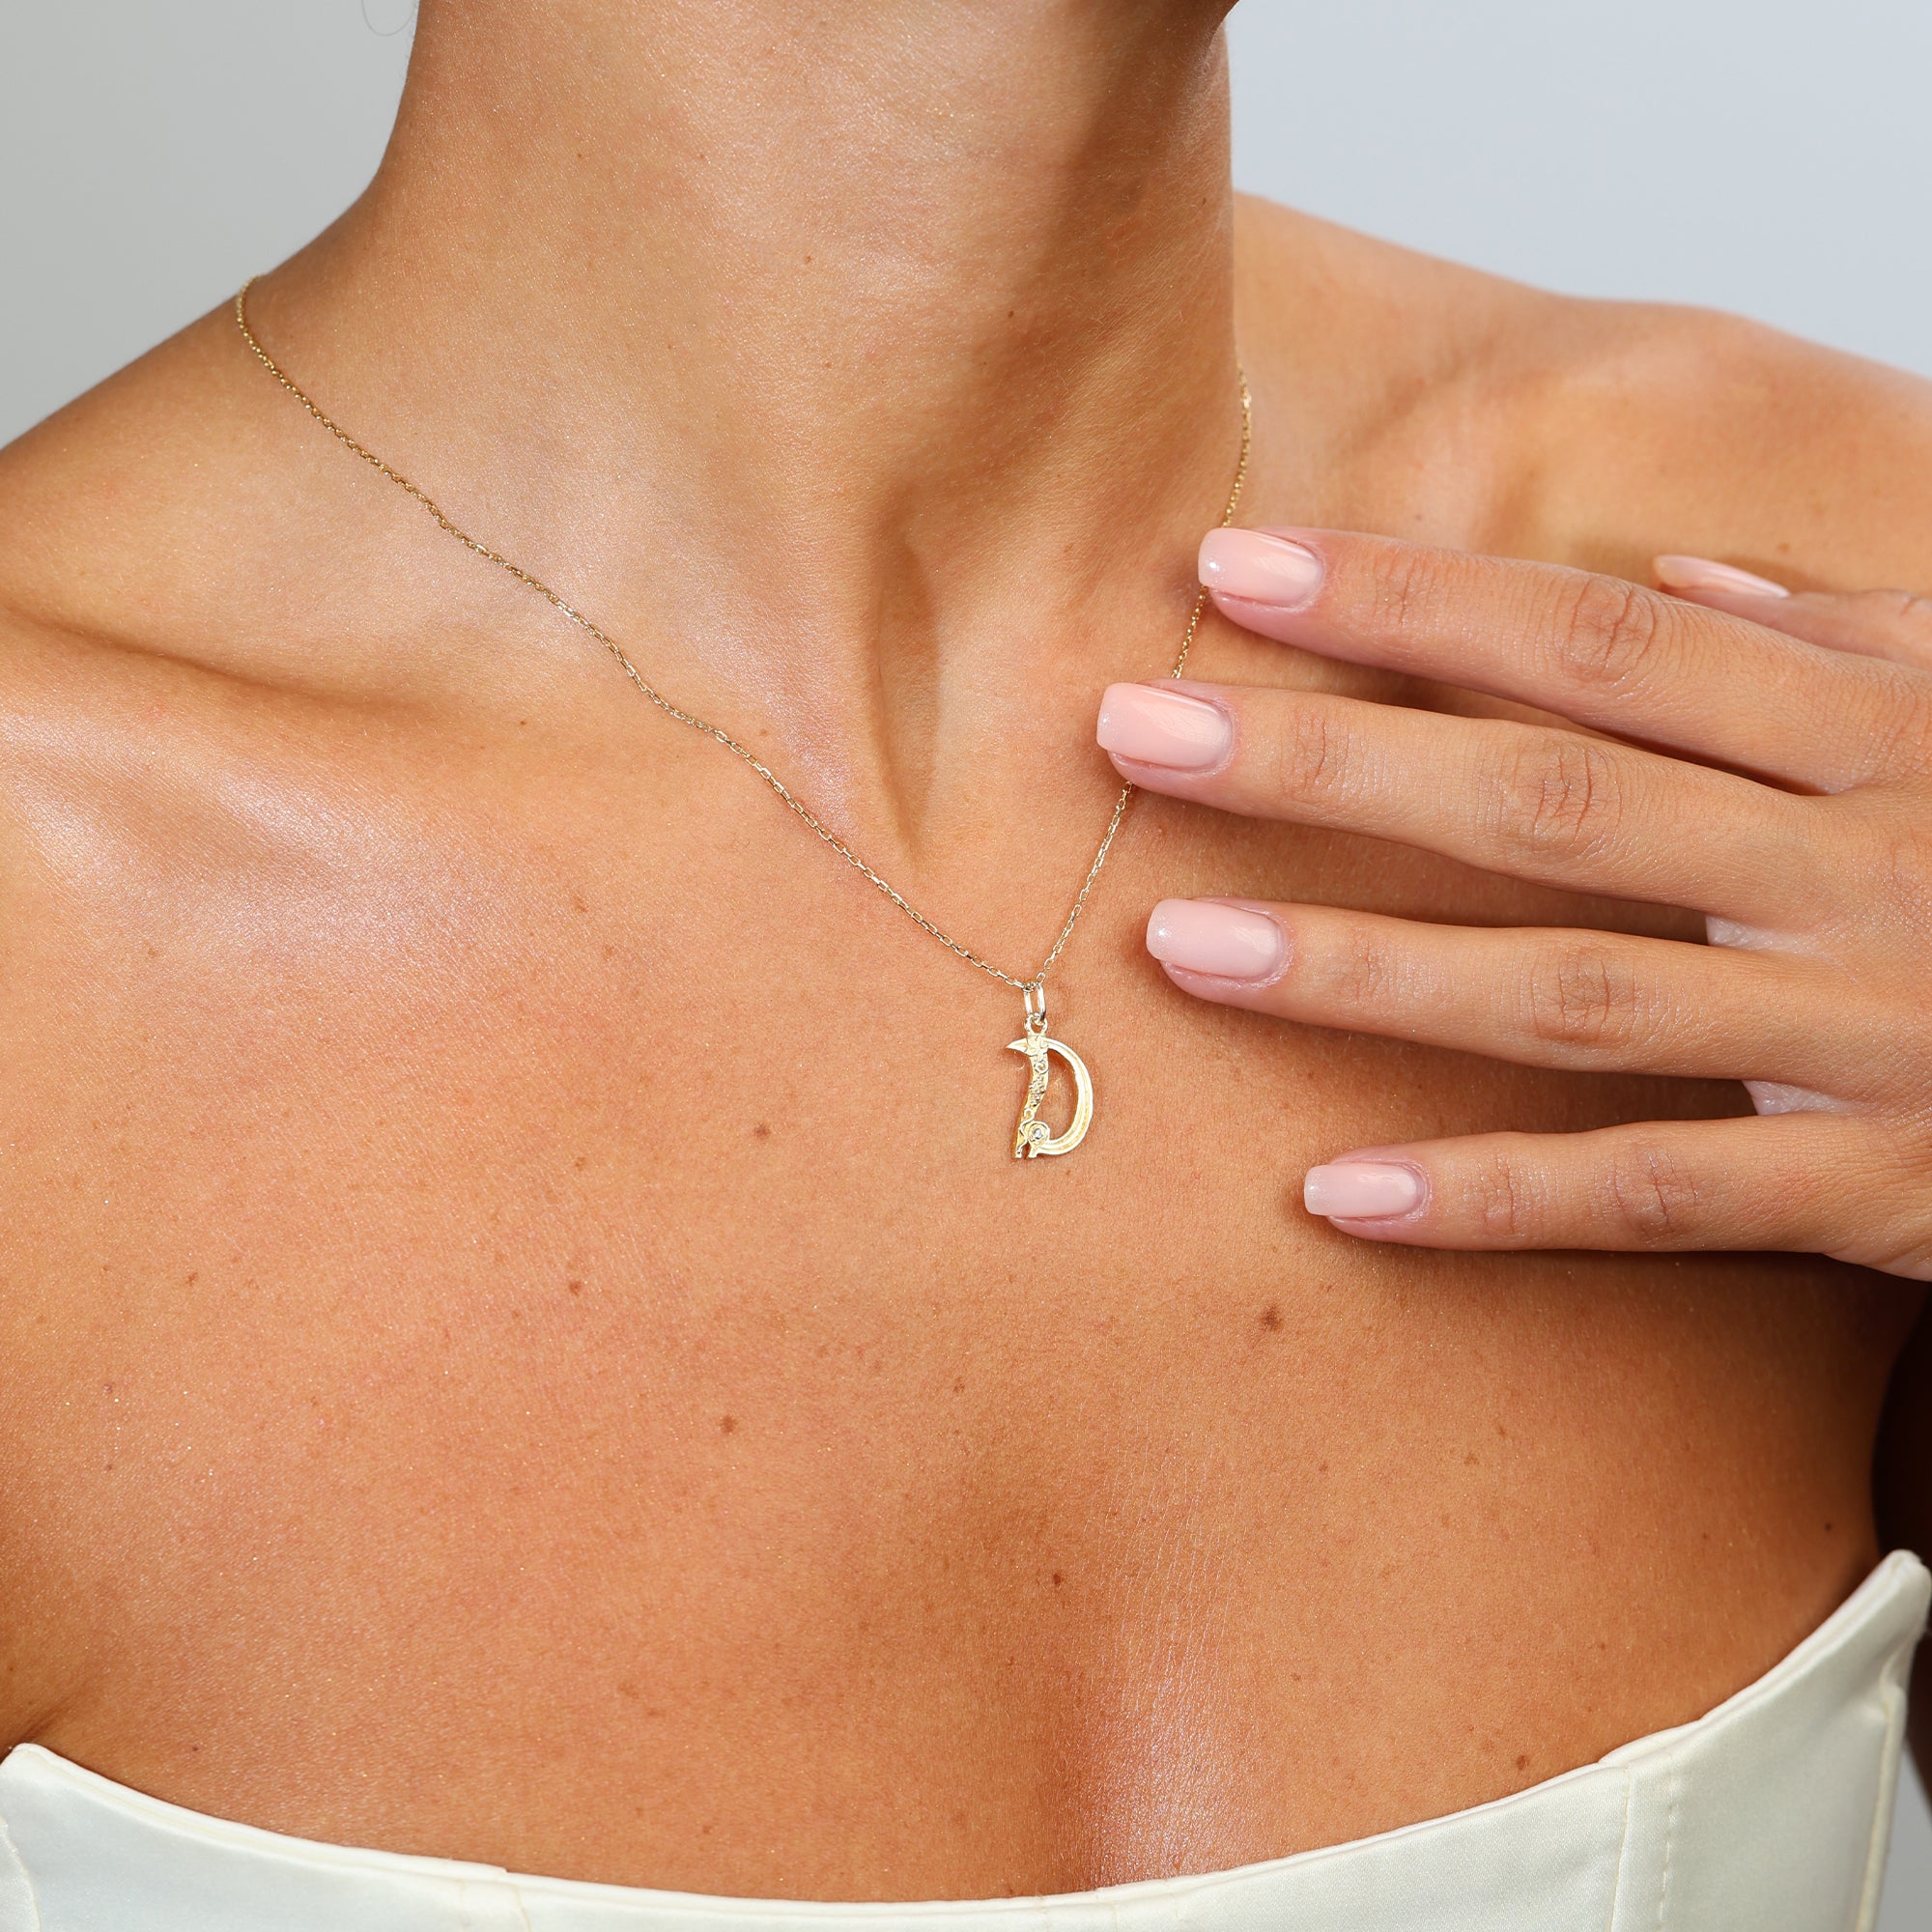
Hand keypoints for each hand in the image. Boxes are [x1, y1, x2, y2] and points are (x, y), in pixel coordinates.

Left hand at [1097, 530, 1931, 1278]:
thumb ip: (1843, 642)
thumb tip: (1690, 578)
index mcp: (1873, 730)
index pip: (1597, 642)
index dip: (1411, 604)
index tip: (1234, 572)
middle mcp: (1853, 865)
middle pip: (1549, 798)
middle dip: (1330, 758)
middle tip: (1134, 730)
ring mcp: (1859, 1032)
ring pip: (1574, 993)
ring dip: (1364, 968)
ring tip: (1180, 946)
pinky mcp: (1876, 1189)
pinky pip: (1655, 1197)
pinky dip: (1493, 1199)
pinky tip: (1333, 1196)